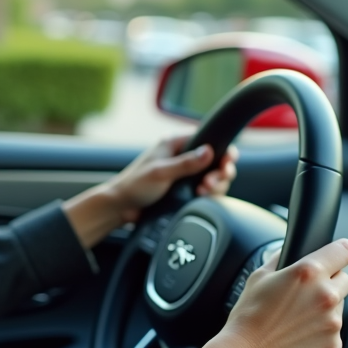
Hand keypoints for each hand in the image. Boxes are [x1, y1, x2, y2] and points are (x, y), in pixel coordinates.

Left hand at [62, 136, 239, 248]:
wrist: (121, 208)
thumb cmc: (134, 186)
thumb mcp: (160, 173)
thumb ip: (185, 163)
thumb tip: (209, 152)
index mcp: (174, 144)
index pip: (207, 139)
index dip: (222, 150)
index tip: (226, 163)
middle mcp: (182, 157)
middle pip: (216, 160)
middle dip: (219, 172)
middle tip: (210, 183)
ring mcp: (185, 174)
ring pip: (213, 176)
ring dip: (214, 185)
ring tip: (203, 191)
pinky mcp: (185, 190)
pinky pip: (206, 190)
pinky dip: (208, 194)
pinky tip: (201, 198)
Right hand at [187, 239, 347, 347]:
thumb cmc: (248, 318)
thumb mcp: (259, 277)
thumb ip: (281, 259)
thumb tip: (290, 252)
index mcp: (308, 273)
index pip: (344, 250)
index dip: (340, 252)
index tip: (337, 256)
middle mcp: (325, 296)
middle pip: (345, 280)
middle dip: (329, 284)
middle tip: (304, 296)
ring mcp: (332, 324)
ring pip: (339, 309)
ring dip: (325, 312)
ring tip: (296, 321)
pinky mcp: (333, 347)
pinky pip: (334, 335)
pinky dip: (321, 336)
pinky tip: (298, 338)